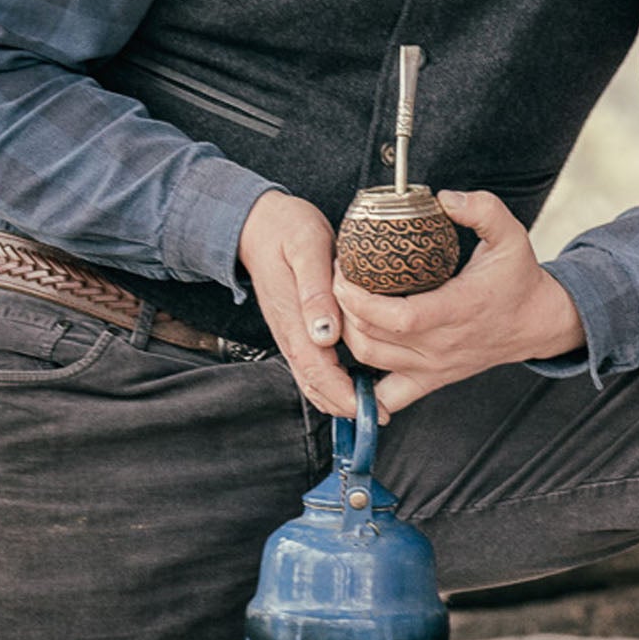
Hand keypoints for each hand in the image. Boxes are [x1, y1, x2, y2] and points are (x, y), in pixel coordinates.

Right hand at [237, 189, 355, 417]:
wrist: (257, 224)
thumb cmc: (286, 230)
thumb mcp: (306, 249)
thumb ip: (315, 291)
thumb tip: (326, 334)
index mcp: (294, 321)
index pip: (319, 374)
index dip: (345, 396)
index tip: (371, 410)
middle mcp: (291, 335)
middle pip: (316, 386)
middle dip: (347, 406)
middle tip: (381, 415)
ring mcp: (292, 334)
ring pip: (314, 380)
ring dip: (341, 397)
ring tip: (374, 406)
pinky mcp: (297, 328)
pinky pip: (314, 365)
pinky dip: (334, 381)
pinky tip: (358, 379)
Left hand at [336, 189, 586, 419]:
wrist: (536, 323)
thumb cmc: (518, 279)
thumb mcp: (511, 235)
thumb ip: (483, 210)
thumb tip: (444, 198)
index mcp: (458, 309)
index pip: (396, 317)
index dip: (358, 299)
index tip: (342, 271)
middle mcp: (443, 345)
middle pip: (372, 339)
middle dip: (342, 308)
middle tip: (334, 278)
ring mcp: (435, 367)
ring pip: (371, 361)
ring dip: (346, 334)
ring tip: (340, 303)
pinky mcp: (431, 380)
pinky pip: (387, 398)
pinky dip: (361, 389)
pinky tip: (349, 363)